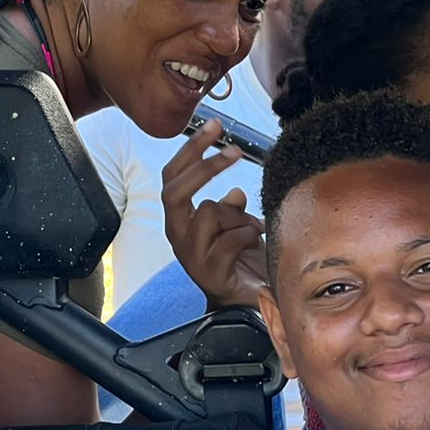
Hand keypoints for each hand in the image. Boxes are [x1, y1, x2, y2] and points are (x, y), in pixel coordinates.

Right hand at [161, 120, 268, 310]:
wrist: (246, 304)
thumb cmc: (240, 261)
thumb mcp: (236, 226)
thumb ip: (230, 209)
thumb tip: (236, 192)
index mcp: (180, 220)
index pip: (173, 177)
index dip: (190, 150)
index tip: (215, 126)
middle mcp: (178, 236)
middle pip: (175, 190)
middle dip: (205, 166)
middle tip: (235, 151)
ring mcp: (190, 255)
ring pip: (209, 212)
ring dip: (239, 216)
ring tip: (254, 230)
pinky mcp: (209, 272)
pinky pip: (231, 238)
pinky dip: (249, 235)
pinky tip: (256, 243)